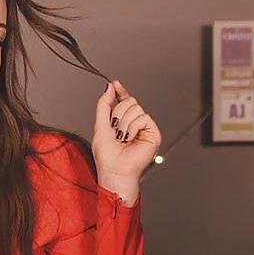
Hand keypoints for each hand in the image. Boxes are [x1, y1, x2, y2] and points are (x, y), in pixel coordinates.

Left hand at [91, 80, 161, 204]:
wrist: (115, 170)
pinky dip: (133, 127)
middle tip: (115, 130)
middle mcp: (135, 123)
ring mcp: (145, 128)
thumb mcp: (100, 125)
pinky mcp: (153, 133)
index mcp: (122, 121)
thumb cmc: (107, 155)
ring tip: (121, 138)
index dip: (120, 91)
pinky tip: (129, 139)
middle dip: (118, 113)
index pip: (124, 101)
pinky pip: (143, 117)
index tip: (115, 84)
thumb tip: (110, 87)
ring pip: (136, 108)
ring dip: (123, 123)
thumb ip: (104, 105)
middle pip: (129, 101)